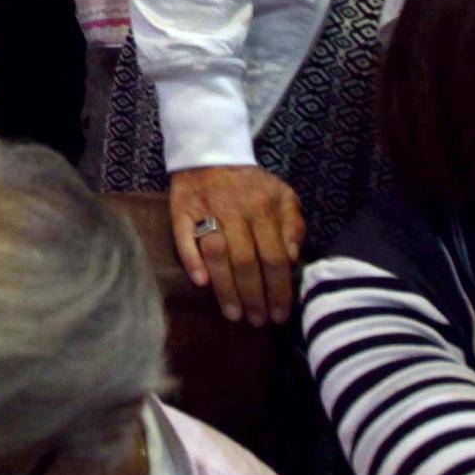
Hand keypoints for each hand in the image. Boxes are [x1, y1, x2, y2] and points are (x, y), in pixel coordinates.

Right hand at [168, 165, 304, 325]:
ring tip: (234, 314)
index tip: (281, 314)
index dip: (279, 289)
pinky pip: (184, 238)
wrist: (210, 153)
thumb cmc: (250, 184)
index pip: (275, 257)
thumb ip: (293, 224)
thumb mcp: (282, 195)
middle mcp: (236, 210)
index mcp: (264, 208)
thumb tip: (293, 258)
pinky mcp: (180, 210)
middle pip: (246, 261)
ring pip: (217, 254)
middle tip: (258, 321)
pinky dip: (192, 261)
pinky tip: (201, 283)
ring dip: (225, 288)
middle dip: (254, 296)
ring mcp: (206, 210)